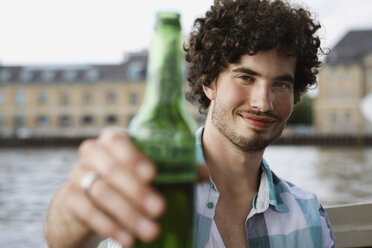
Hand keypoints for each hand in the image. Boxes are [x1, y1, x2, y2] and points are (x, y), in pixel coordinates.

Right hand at [44, 126, 208, 246]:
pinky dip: (108, 225)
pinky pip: (87, 210)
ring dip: (128, 214)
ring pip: (101, 192)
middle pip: (111, 169)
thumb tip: (203, 174)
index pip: (119, 141)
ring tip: (150, 231)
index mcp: (111, 141)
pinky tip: (126, 239)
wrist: (84, 201)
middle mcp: (92, 153)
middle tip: (160, 209)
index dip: (134, 157)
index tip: (153, 175)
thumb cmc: (122, 180)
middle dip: (137, 191)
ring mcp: (77, 174)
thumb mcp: (143, 173)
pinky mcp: (69, 198)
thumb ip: (173, 170)